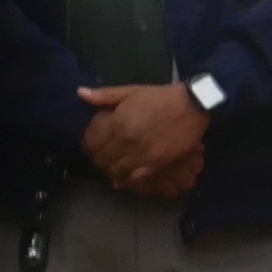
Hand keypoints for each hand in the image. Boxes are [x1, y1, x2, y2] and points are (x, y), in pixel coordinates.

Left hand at [76, 82, 204, 195]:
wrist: (191, 106)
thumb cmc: (159, 97)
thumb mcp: (130, 91)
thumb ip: (104, 95)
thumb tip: (80, 93)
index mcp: (117, 123)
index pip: (91, 142)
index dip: (87, 146)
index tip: (89, 145)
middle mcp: (125, 142)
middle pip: (101, 159)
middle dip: (97, 158)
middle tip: (100, 156)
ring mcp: (141, 156)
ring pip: (114, 171)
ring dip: (110, 169)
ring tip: (112, 164)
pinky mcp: (156, 165)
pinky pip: (134, 179)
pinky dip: (126, 180)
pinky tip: (123, 177)